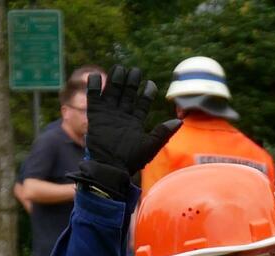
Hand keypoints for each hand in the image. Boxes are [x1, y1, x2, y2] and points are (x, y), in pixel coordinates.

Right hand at [78, 66, 179, 197]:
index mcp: (135, 121)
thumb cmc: (132, 159)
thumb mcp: (151, 145)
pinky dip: (94, 86)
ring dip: (115, 80)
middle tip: (135, 71)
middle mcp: (122, 115)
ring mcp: (108, 114)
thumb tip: (180, 121)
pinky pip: (93, 97)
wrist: (111, 167)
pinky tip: (97, 77)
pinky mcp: (95, 115)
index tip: (150, 83)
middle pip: (127, 93)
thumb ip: (163, 132)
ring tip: (119, 69)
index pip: (142, 103)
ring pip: (112, 92)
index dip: (146, 93)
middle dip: (131, 82)